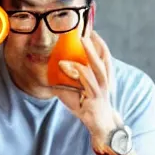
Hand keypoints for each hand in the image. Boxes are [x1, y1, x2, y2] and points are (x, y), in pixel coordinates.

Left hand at [52, 31, 120, 148]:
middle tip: (88, 28)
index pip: (102, 55)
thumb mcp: (75, 92)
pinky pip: (86, 81)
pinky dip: (77, 71)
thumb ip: (65, 81)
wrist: (101, 126)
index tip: (89, 28)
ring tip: (83, 39)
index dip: (97, 42)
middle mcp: (105, 80)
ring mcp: (101, 88)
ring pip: (97, 66)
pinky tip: (66, 64)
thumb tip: (50, 74)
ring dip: (90, 52)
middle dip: (96, 42)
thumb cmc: (88, 107)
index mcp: (102, 76)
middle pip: (104, 56)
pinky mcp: (96, 97)